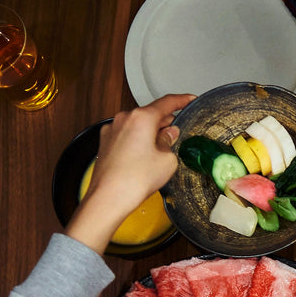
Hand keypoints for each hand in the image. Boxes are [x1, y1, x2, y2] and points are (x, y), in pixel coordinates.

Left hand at [67, 93, 193, 253]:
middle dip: (165, 122)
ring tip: (160, 150)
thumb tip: (169, 135)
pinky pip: (126, 135)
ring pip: (138, 124)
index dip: (182, 100)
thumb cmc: (135, 179)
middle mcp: (124, 119)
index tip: (190, 99)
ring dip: (150, 132)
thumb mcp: (167, 160)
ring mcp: (112, 129)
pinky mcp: (105, 142)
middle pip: (150, 114)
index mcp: (142, 118)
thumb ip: (170, 142)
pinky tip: (144, 156)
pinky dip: (137, 140)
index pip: (167, 102)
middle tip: (177, 134)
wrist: (109, 196)